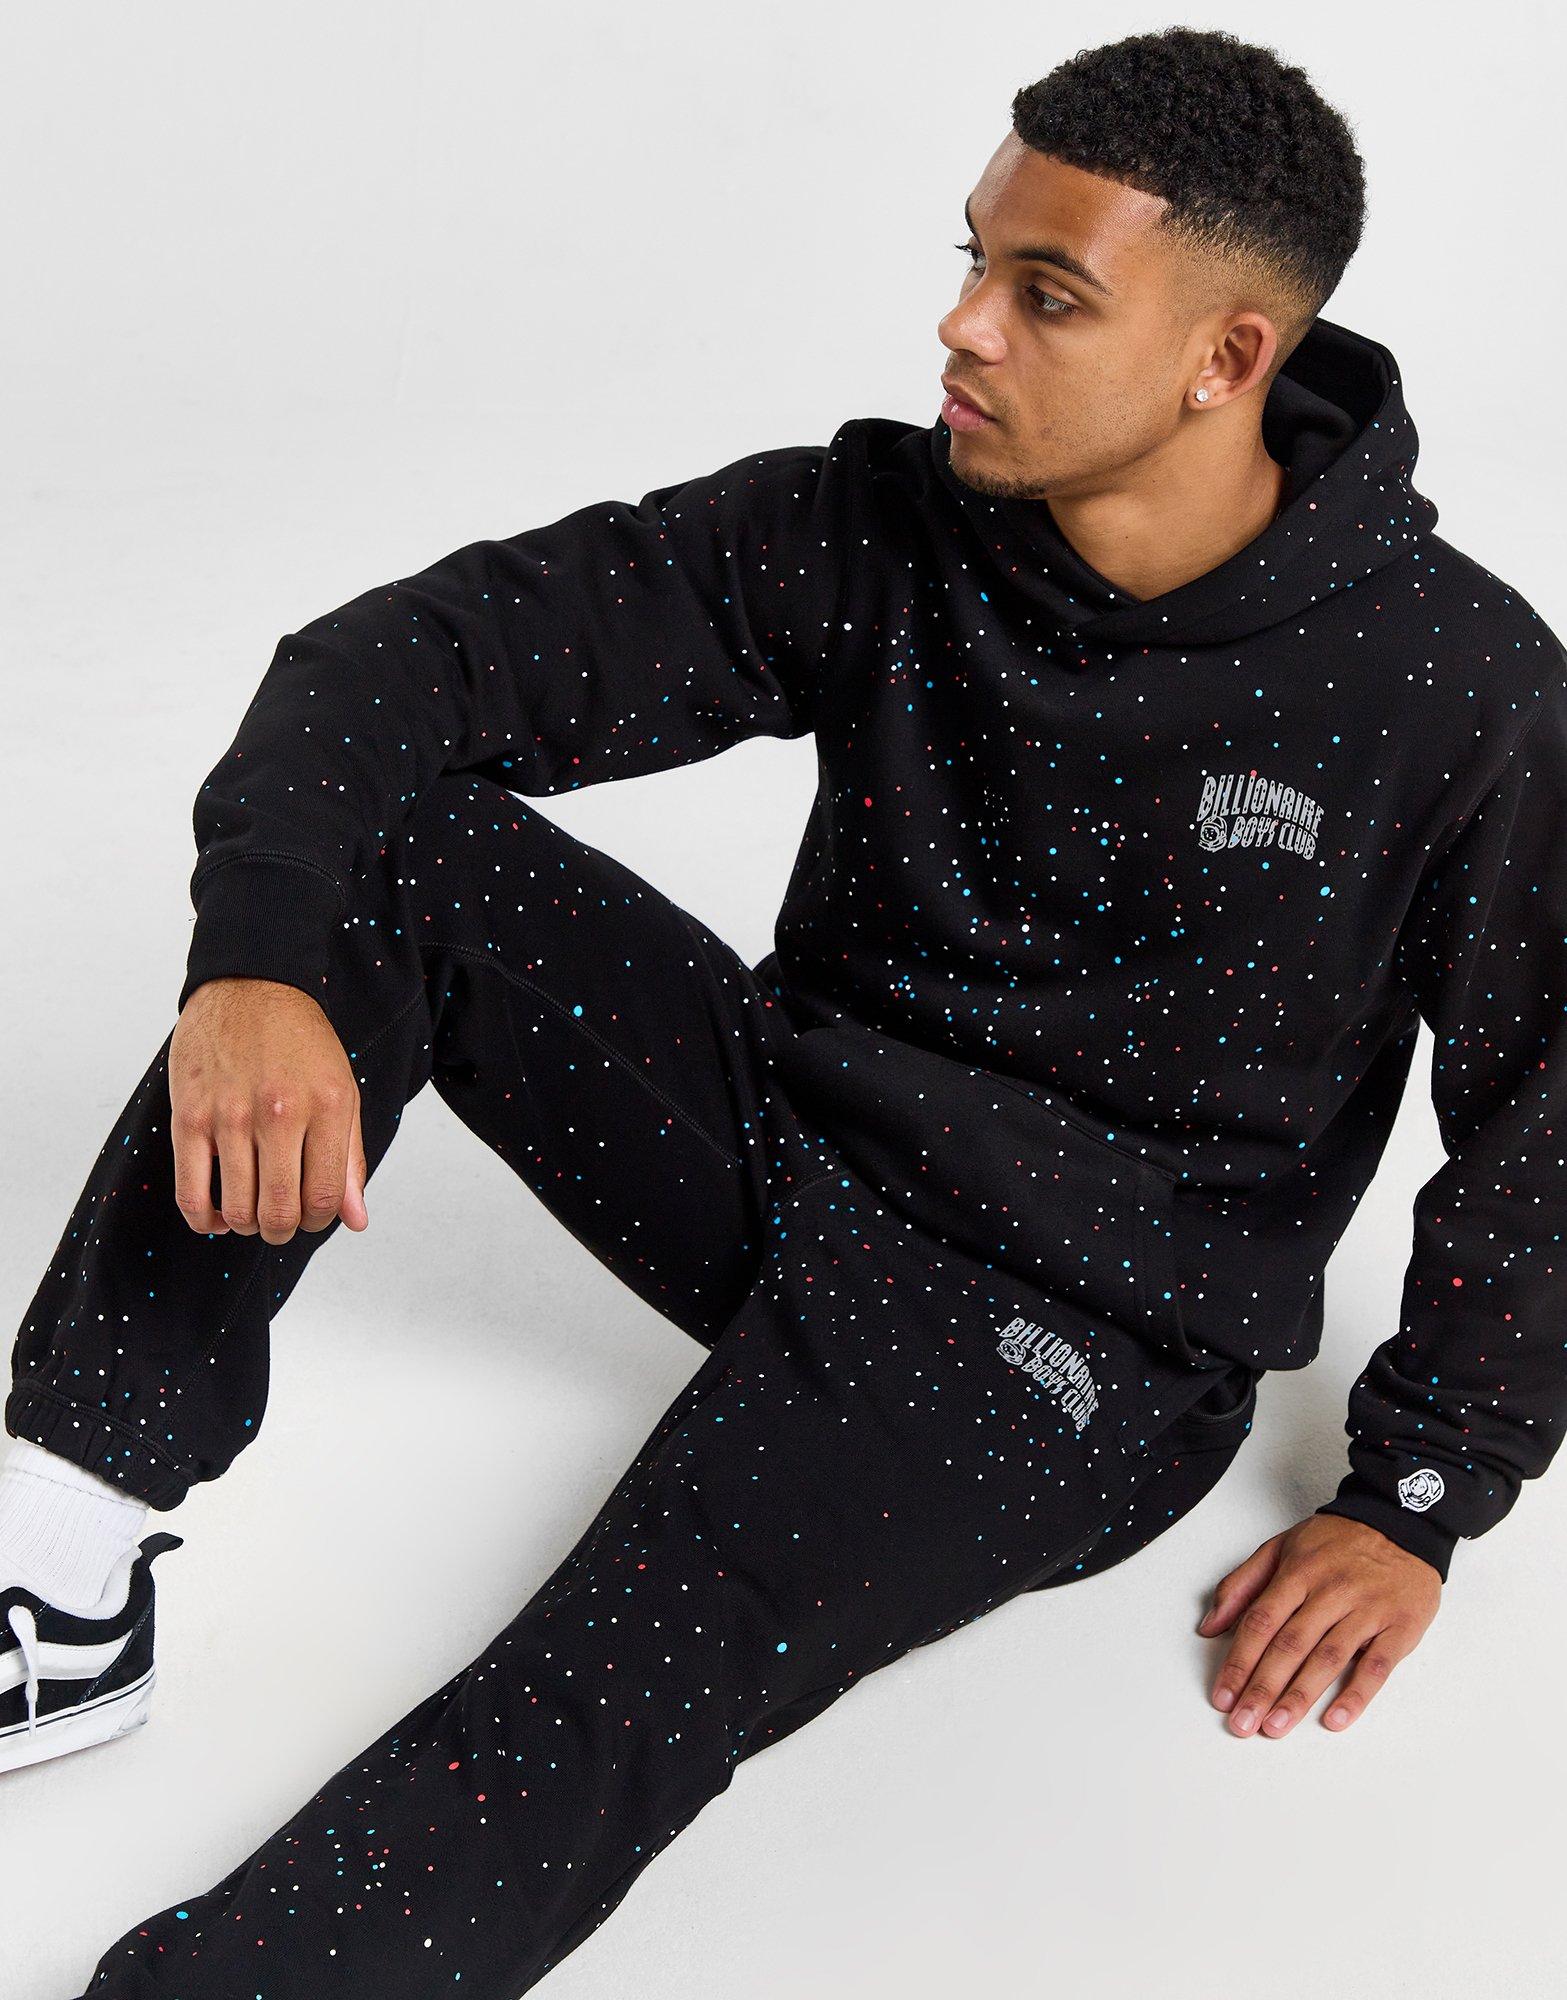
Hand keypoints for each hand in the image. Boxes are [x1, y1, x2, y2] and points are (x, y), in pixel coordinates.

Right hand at [168, 977, 368, 1244]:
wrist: (250, 988)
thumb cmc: (300, 1044)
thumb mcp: (342, 1093)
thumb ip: (349, 1160)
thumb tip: (356, 1220)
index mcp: (327, 1106)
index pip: (325, 1198)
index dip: (318, 1222)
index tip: (310, 1216)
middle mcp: (280, 1112)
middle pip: (280, 1211)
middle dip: (282, 1231)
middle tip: (280, 1223)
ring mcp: (230, 1115)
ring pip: (237, 1209)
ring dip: (246, 1225)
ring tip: (250, 1214)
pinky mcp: (188, 1117)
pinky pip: (190, 1192)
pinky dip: (203, 1219)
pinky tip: (215, 1216)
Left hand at [1199, 1513, 1440, 1737]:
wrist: (1401, 1523)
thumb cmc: (1336, 1541)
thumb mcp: (1281, 1547)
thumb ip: (1241, 1585)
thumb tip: (1209, 1626)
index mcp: (1298, 1572)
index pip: (1260, 1622)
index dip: (1239, 1662)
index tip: (1222, 1695)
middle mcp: (1330, 1591)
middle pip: (1289, 1645)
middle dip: (1262, 1688)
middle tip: (1242, 1724)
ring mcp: (1367, 1610)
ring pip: (1327, 1658)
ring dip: (1299, 1696)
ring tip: (1275, 1726)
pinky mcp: (1400, 1627)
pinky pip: (1377, 1666)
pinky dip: (1356, 1695)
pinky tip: (1335, 1719)